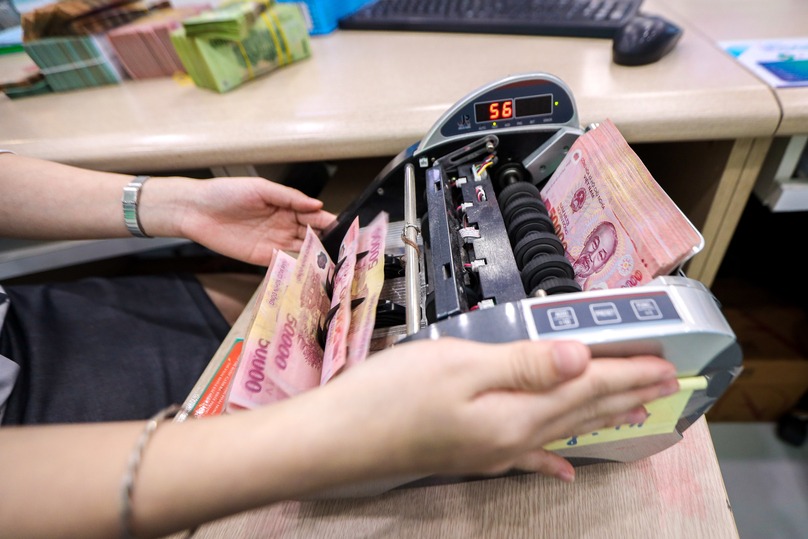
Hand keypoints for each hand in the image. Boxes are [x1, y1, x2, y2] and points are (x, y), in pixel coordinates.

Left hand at [173, 176, 335, 264]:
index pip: (314, 216)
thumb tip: (317, 205)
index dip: (330, 221)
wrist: (196, 210)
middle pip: (313, 235)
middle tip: (346, 249)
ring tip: (335, 262)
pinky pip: (286, 262)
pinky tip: (312, 270)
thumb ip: (290, 198)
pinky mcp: (263, 257)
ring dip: (317, 256)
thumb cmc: (226, 192)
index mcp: (286, 206)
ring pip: (303, 250)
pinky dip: (299, 267)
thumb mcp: (261, 188)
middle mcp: (284, 225)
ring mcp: (275, 242)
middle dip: (330, 241)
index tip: (347, 228)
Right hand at [303, 338, 678, 483]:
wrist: (337, 440)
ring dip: (601, 418)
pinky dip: (552, 457)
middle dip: (626, 394)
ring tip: (635, 412)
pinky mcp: (470, 453)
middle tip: (669, 385)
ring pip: (562, 430)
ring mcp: (491, 450)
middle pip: (581, 410)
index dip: (627, 372)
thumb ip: (524, 363)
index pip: (586, 387)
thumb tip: (583, 358)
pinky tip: (565, 468)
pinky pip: (527, 455)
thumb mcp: (459, 366)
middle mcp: (512, 438)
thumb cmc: (390, 396)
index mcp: (516, 412)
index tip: (668, 364)